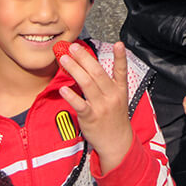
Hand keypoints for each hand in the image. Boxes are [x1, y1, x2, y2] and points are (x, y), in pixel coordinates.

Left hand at [58, 41, 132, 172]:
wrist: (117, 142)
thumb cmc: (114, 117)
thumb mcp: (118, 98)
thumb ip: (106, 83)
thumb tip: (88, 66)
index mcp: (120, 89)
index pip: (121, 70)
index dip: (121, 56)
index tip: (119, 44)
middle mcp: (112, 96)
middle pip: (98, 72)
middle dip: (84, 58)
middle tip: (73, 47)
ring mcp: (102, 106)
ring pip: (87, 83)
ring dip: (74, 69)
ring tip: (64, 59)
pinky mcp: (91, 117)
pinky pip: (80, 104)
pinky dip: (71, 96)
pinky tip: (63, 88)